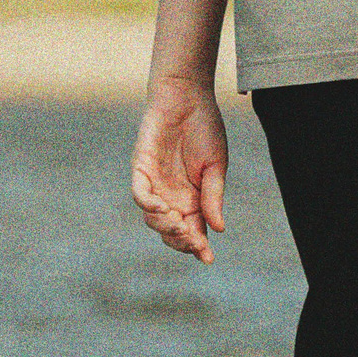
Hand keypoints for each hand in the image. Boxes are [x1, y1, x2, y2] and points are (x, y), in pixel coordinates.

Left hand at [133, 78, 228, 259]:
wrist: (187, 97)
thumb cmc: (205, 129)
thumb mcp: (216, 166)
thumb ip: (213, 197)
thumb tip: (218, 229)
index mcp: (192, 197)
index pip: (192, 229)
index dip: (198, 246)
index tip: (208, 259)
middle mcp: (171, 195)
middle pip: (170, 230)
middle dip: (181, 241)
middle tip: (194, 243)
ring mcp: (154, 183)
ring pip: (153, 217)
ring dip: (166, 227)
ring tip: (180, 227)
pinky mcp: (141, 168)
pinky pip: (140, 194)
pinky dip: (149, 206)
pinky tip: (163, 210)